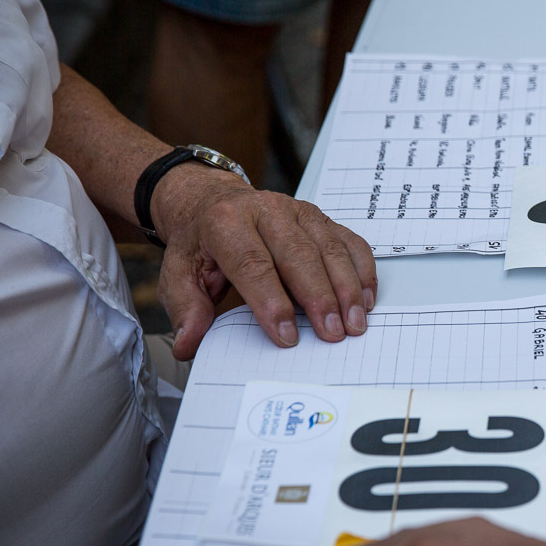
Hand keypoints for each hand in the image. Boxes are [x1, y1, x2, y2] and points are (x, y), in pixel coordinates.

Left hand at [150, 165, 377, 358]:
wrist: (213, 202)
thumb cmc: (202, 243)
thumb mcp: (180, 274)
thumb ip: (187, 309)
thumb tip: (189, 344)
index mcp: (225, 222)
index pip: (252, 263)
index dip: (272, 301)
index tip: (287, 335)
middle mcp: (266, 210)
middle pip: (299, 254)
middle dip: (319, 297)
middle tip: (333, 333)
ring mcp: (298, 211)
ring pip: (329, 248)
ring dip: (346, 288)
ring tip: (354, 322)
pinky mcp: (321, 217)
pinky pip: (349, 241)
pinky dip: (362, 271)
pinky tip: (366, 299)